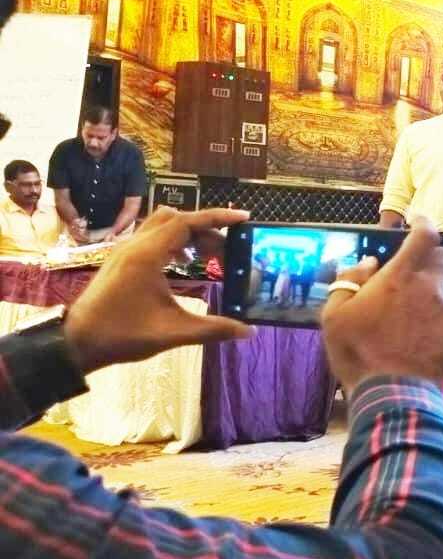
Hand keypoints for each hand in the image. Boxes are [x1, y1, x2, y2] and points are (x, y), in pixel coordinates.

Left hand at [63, 207, 252, 373]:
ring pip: (161, 225)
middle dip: (205, 228)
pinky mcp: (120, 260)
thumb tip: (249, 331)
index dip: (217, 218)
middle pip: (175, 218)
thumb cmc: (123, 334)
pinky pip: (151, 237)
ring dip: (188, 234)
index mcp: (147, 256)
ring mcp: (125, 251)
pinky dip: (173, 241)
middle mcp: (135, 246)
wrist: (77, 341)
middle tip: (227, 248)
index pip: (186, 222)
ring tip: (210, 255)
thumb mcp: (173, 332)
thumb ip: (213, 329)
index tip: (242, 218)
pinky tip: (184, 262)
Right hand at [322, 216, 442, 389]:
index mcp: (401, 277)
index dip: (423, 224)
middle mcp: (431, 288)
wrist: (393, 395)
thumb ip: (349, 281)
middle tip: (411, 277)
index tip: (418, 223)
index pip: (425, 235)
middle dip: (430, 260)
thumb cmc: (358, 353)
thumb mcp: (335, 316)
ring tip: (408, 323)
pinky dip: (437, 324)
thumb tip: (369, 264)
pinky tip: (418, 343)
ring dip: (431, 298)